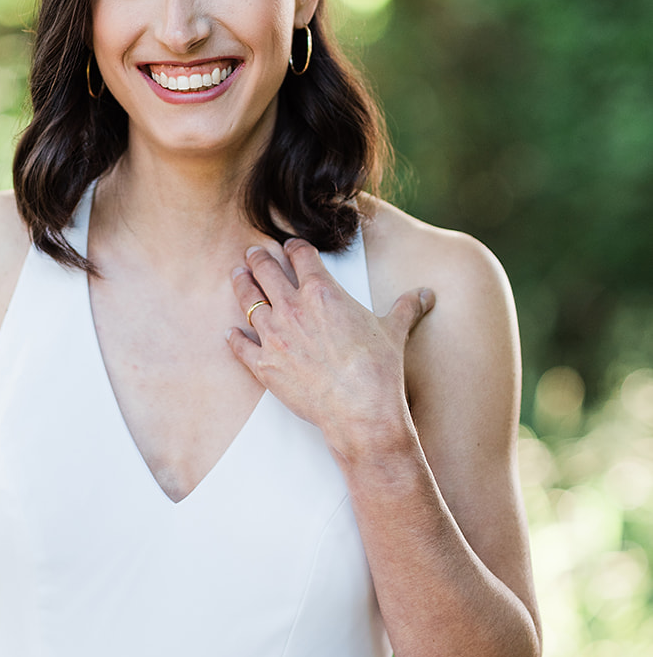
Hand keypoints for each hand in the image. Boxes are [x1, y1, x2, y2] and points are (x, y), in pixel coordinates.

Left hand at [227, 239, 434, 460]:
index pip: (301, 256)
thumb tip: (426, 295)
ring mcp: (274, 336)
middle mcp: (292, 308)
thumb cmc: (378, 369)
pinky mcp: (263, 365)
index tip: (291, 246)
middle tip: (252, 252)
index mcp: (322, 291)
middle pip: (266, 271)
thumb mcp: (394, 331)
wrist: (360, 410)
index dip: (294, 247)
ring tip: (237, 275)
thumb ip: (406, 307)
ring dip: (241, 285)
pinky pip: (240, 346)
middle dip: (258, 258)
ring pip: (248, 301)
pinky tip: (231, 333)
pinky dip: (234, 338)